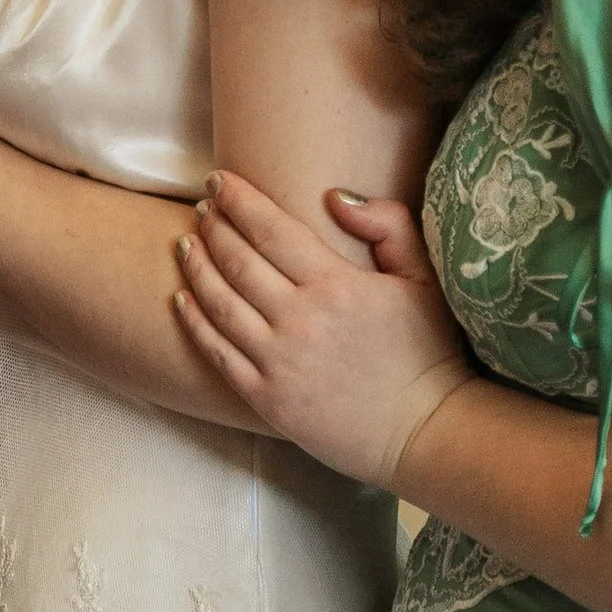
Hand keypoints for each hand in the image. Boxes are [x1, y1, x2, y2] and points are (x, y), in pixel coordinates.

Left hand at [173, 169, 470, 486]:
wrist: (424, 431)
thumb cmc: (429, 352)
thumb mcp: (424, 278)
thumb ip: (388, 226)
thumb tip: (335, 196)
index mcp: (337, 285)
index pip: (271, 229)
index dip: (239, 200)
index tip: (219, 179)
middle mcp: (301, 320)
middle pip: (237, 260)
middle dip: (213, 225)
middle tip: (201, 205)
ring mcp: (279, 362)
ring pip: (219, 303)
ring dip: (196, 267)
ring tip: (185, 243)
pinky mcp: (266, 398)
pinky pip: (217, 352)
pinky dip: (193, 321)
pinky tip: (181, 299)